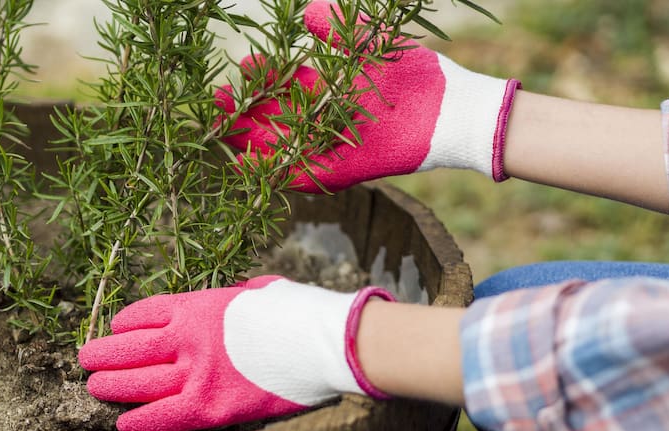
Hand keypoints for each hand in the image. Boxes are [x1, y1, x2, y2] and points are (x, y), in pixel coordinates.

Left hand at [78, 275, 394, 430]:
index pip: (147, 313)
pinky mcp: (212, 406)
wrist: (325, 341)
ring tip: (95, 386)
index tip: (115, 327)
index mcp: (200, 306)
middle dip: (105, 353)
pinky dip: (141, 420)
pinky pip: (164, 417)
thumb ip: (236, 298)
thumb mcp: (261, 291)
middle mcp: (189, 339)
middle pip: (132, 349)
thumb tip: (235, 299)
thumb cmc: (300, 311)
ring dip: (112, 384)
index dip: (125, 322)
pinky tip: (125, 422)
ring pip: (139, 383)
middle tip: (87, 358)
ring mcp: (197, 374)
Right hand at [215, 0, 520, 192]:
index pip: (286, 84)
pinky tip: (258, 168)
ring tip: (226, 137)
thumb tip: (307, 10)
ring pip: (285, 147)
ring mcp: (335, 146)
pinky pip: (309, 175)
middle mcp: (328, 119)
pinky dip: (283, 173)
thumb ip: (341, 30)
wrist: (452, 110)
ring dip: (255, 144)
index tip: (244, 65)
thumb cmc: (419, 76)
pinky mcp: (347, 169)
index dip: (263, 77)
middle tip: (215, 104)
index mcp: (332, 89)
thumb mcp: (374, 45)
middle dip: (245, 112)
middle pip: (276, 118)